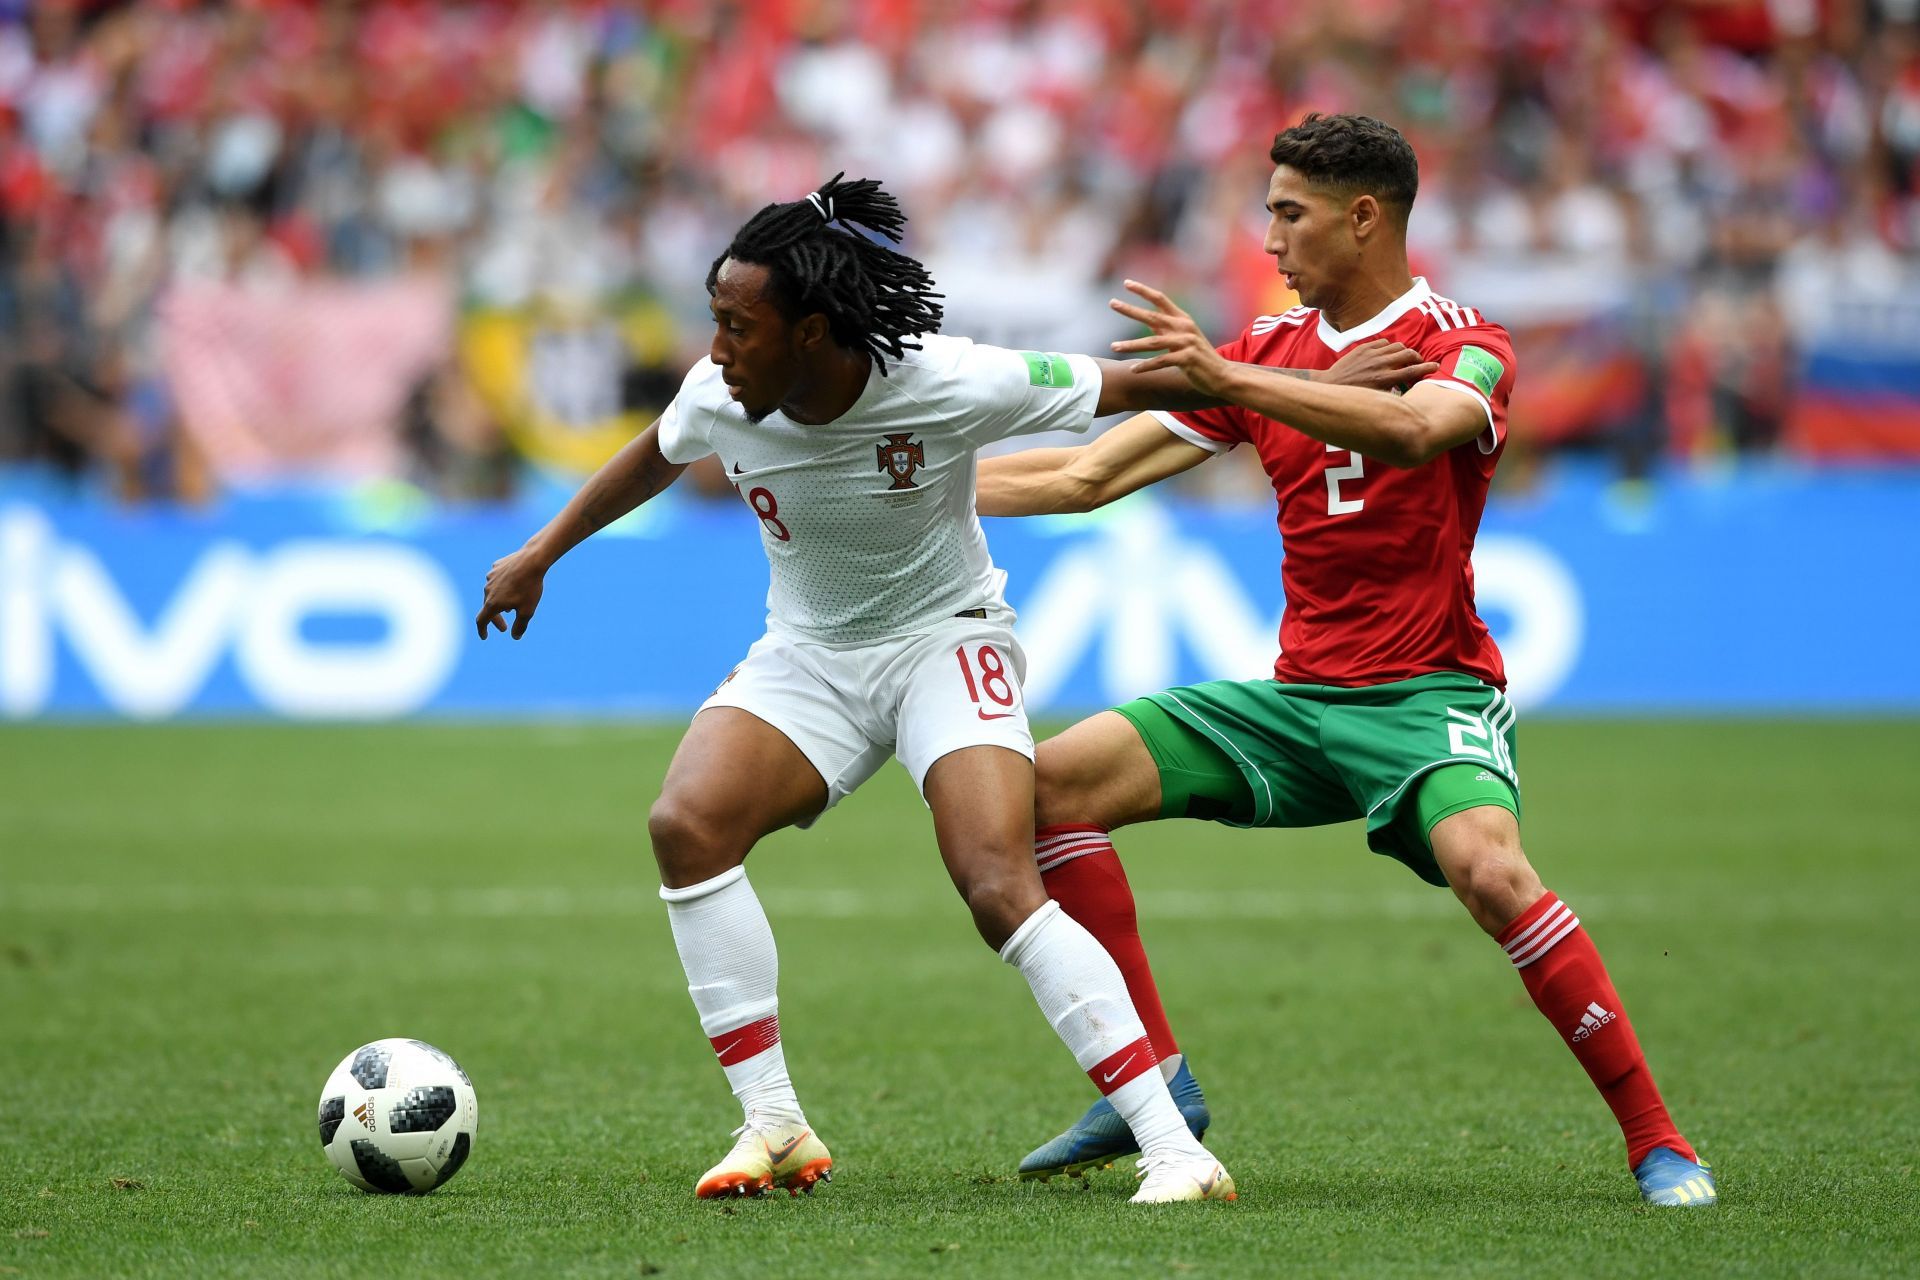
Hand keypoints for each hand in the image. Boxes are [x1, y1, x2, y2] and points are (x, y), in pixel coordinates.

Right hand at [475, 546, 547, 639]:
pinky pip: (497, 580)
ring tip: (510, 608)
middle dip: (496, 619)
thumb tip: (515, 637)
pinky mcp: (496, 567)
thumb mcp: (527, 611)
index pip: (481, 620)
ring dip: (499, 603)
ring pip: (492, 593)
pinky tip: (512, 587)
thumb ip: (520, 626)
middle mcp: (487, 590)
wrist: (532, 560)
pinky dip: (502, 588)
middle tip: (504, 628)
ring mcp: (491, 576)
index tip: (485, 636)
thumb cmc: (530, 587)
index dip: (482, 630)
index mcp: (492, 603)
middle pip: (488, 607)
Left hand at [1108, 280, 1232, 395]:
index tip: (1126, 283)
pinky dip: (1145, 366)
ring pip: (1152, 342)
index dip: (1143, 290)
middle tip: (1112, 302)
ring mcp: (1186, 343)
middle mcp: (1184, 327)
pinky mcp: (1187, 359)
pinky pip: (1161, 361)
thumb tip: (1146, 318)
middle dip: (1130, 310)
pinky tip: (1133, 370)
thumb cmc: (1199, 358)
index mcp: (1183, 319)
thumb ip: (1165, 328)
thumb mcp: (1183, 338)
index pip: (1161, 299)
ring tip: (1114, 347)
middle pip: (1152, 316)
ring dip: (1131, 346)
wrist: (1221, 375)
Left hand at [1319, 339, 1439, 392]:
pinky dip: (1389, 347)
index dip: (1427, 368)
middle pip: (1409, 354)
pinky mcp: (1364, 347)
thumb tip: (1407, 387)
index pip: (1412, 371)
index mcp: (1384, 379)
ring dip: (1404, 352)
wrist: (1332, 384)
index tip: (1435, 366)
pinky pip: (1384, 343)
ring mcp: (1372, 354)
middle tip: (1418, 362)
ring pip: (1398, 346)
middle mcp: (1380, 365)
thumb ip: (1393, 391)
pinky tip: (1387, 354)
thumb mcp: (1375, 397)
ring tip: (1402, 358)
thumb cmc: (1354, 395)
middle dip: (1417, 357)